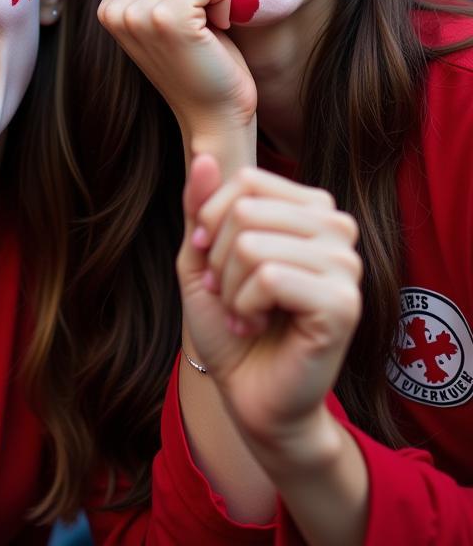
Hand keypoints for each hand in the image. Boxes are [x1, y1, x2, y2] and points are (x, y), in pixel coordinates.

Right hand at [96, 0, 255, 134]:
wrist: (212, 112)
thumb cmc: (194, 62)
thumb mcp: (159, 16)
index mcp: (108, 8)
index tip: (182, 4)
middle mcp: (116, 10)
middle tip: (196, 18)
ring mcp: (139, 14)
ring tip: (205, 24)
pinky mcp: (170, 18)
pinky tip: (216, 27)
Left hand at [178, 156, 361, 461]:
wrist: (249, 392)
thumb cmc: (229, 320)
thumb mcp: (201, 255)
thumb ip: (202, 206)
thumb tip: (204, 156)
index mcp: (310, 209)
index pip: (245, 180)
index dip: (210, 220)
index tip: (213, 260)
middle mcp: (337, 228)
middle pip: (246, 209)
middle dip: (218, 258)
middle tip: (231, 294)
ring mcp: (347, 265)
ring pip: (253, 244)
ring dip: (231, 287)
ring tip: (247, 312)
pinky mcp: (344, 303)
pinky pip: (269, 278)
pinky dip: (246, 307)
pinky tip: (259, 326)